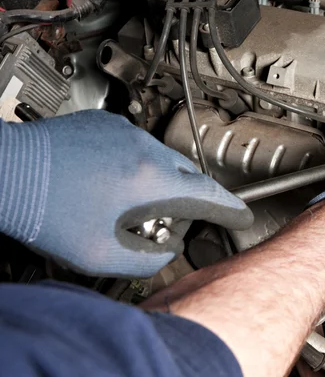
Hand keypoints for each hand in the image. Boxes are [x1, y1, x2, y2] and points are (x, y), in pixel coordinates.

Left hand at [0, 110, 252, 276]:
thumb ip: (145, 260)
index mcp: (148, 180)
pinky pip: (139, 145)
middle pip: (188, 175)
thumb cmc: (43, 207)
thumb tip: (165, 252)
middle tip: (162, 222)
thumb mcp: (98, 254)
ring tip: (125, 203)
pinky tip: (111, 181)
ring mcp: (124, 131)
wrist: (5, 170)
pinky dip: (138, 165)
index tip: (242, 214)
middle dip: (187, 200)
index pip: (207, 194)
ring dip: (160, 182)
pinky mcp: (107, 123)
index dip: (230, 208)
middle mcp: (143, 148)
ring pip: (164, 159)